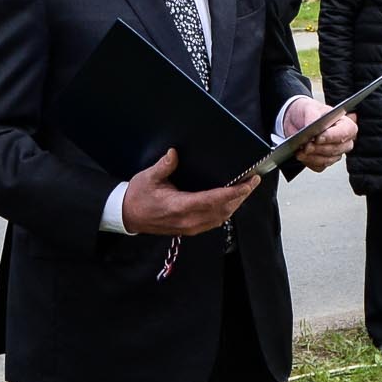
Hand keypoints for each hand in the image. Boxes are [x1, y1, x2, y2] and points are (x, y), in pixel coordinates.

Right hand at [120, 148, 258, 235]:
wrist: (128, 216)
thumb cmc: (138, 197)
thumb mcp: (148, 177)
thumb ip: (164, 165)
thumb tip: (175, 153)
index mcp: (180, 206)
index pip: (214, 200)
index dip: (234, 192)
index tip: (248, 183)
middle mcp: (188, 220)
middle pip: (223, 209)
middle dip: (241, 196)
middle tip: (254, 181)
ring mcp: (190, 227)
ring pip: (221, 217)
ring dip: (235, 204)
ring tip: (246, 189)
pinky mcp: (190, 229)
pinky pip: (214, 221)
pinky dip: (226, 211)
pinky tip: (231, 201)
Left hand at [282, 98, 355, 171]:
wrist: (294, 120)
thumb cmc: (307, 111)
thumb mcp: (308, 107)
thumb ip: (312, 115)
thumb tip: (312, 125)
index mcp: (344, 123)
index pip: (346, 131)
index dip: (333, 136)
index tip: (318, 138)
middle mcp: (342, 139)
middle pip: (337, 149)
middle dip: (320, 148)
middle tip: (307, 146)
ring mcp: (334, 152)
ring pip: (328, 160)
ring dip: (313, 157)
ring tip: (300, 151)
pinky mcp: (323, 160)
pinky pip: (319, 166)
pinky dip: (309, 162)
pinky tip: (300, 155)